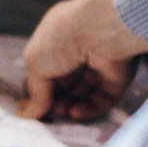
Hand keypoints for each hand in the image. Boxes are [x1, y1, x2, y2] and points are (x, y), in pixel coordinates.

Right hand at [20, 0, 147, 120]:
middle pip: (65, 85)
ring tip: (63, 112)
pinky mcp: (116, 80)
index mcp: (57, 40)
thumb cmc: (61, 40)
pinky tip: (76, 112)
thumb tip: (30, 115)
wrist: (100, 31)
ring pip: (83, 94)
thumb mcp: (36, 63)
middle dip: (56, 100)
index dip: (40, 88)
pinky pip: (101, 99)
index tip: (33, 106)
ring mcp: (99, 66)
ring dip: (71, 106)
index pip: (48, 69)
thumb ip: (35, 92)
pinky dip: (89, 109)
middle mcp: (79, 52)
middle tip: (50, 112)